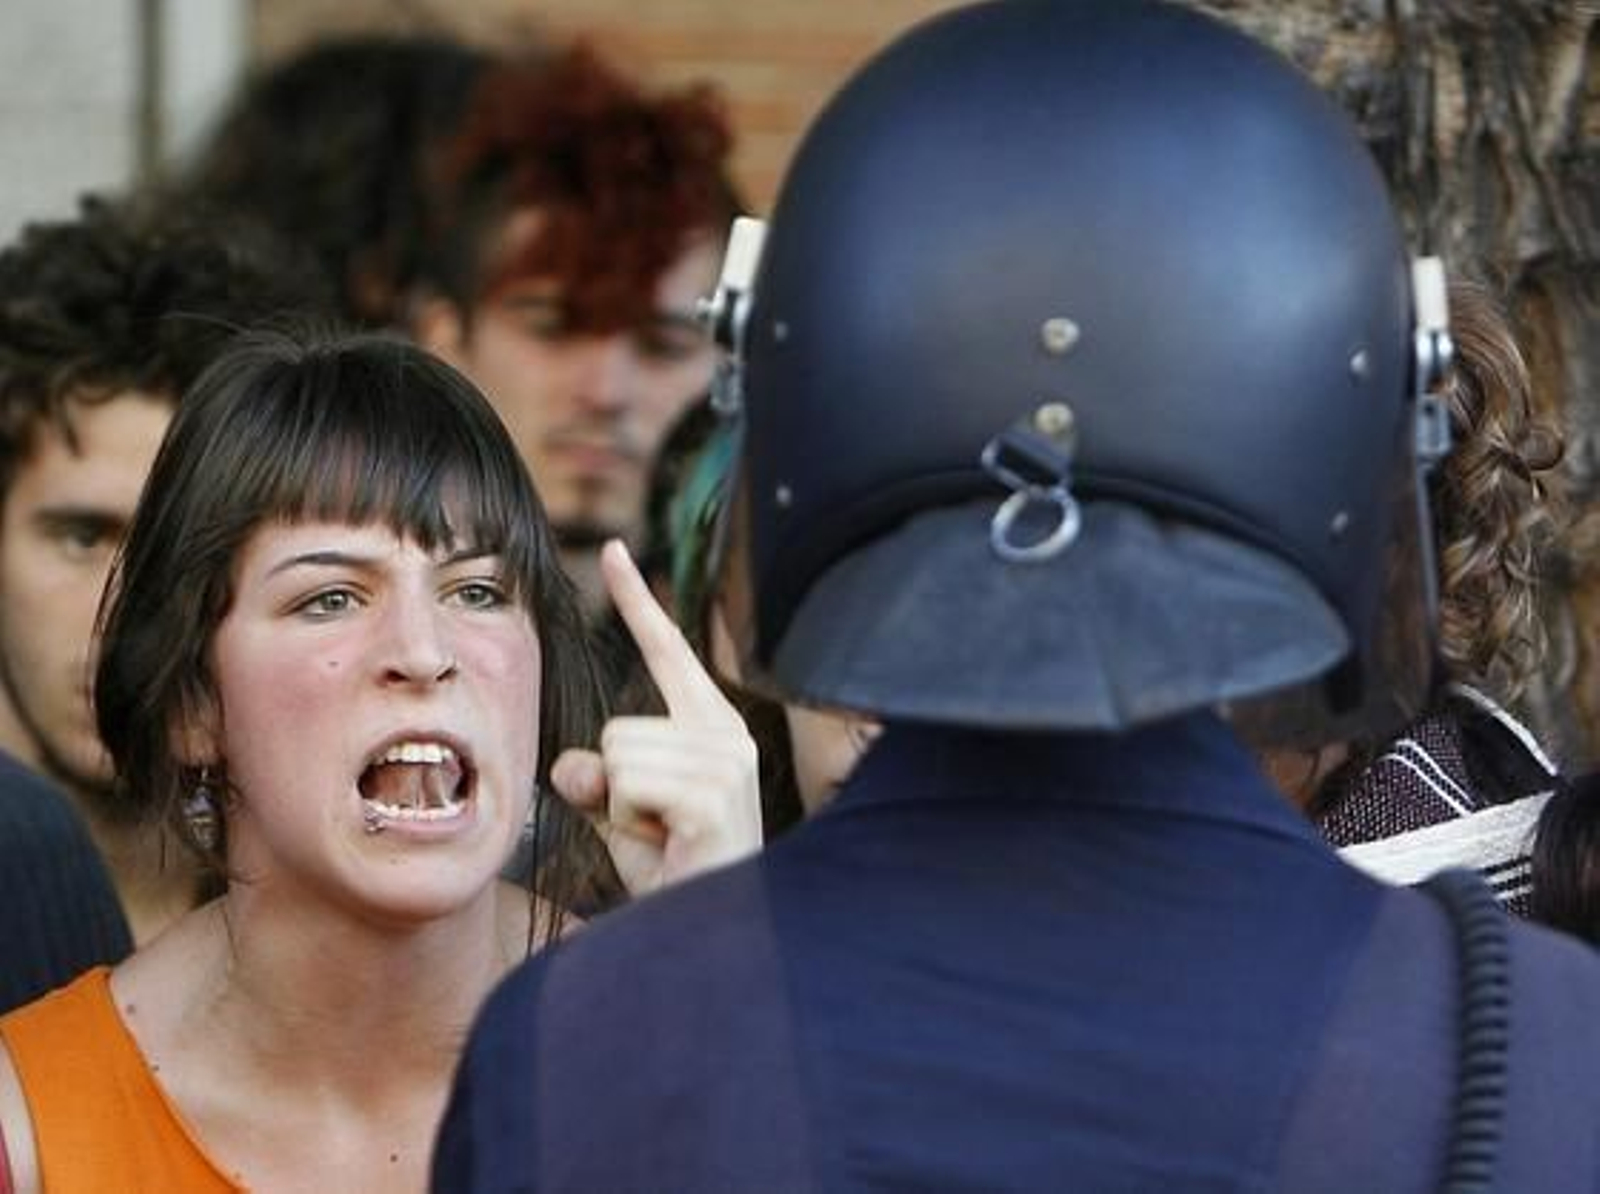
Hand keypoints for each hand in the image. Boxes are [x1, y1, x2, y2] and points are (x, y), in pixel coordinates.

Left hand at [551, 540, 762, 895]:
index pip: (667, 652)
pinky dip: (631, 823)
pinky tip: (670, 844)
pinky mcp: (714, 795)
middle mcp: (727, 734)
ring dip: (622, 809)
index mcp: (710, 726)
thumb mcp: (621, 815)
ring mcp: (727, 763)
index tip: (612, 550)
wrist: (709, 932)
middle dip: (614, 786)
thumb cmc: (673, 870)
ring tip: (664, 838)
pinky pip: (629, 783)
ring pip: (618, 755)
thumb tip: (573, 764)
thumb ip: (596, 776)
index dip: (636, 602)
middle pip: (617, 727)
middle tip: (654, 828)